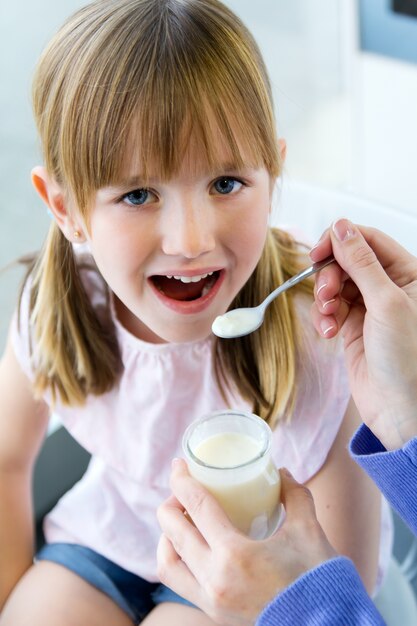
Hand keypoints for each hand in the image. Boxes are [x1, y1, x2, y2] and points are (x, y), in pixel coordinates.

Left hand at [157, 459, 335, 625]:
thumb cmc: (317, 579)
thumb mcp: (307, 529)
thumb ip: (295, 495)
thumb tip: (283, 472)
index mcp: (235, 555)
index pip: (196, 507)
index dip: (182, 481)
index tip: (178, 464)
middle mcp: (214, 579)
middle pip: (173, 532)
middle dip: (171, 504)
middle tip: (183, 489)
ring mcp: (210, 600)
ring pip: (167, 562)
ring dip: (167, 535)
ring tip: (181, 518)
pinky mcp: (213, 613)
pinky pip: (179, 582)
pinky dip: (175, 558)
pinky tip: (190, 545)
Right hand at [310, 219, 416, 449]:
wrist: (400, 409)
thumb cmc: (407, 359)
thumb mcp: (386, 303)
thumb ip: (362, 263)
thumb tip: (342, 227)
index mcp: (408, 273)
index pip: (368, 240)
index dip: (340, 241)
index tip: (317, 254)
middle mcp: (389, 286)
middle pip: (346, 261)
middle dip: (329, 276)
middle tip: (326, 296)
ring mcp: (369, 307)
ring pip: (334, 284)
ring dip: (324, 299)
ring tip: (329, 319)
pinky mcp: (353, 326)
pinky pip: (329, 308)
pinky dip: (323, 317)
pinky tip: (328, 333)